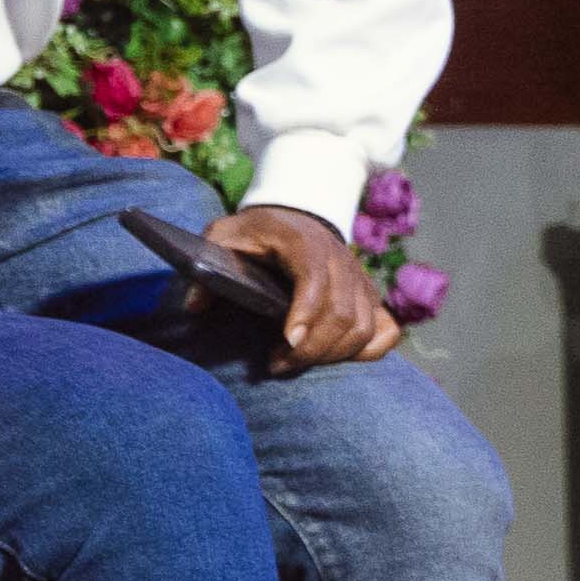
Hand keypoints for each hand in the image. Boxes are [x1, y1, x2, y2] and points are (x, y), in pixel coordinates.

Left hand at [209, 204, 399, 370]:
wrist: (294, 216)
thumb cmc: (254, 232)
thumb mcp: (222, 236)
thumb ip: (206, 266)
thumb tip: (194, 306)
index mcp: (303, 242)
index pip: (315, 279)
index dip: (305, 313)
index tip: (286, 342)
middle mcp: (340, 259)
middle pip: (342, 313)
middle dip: (311, 348)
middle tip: (276, 364)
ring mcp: (359, 278)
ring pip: (363, 327)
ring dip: (332, 355)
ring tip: (293, 362)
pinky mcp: (369, 295)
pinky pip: (385, 330)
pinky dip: (366, 350)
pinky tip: (334, 357)